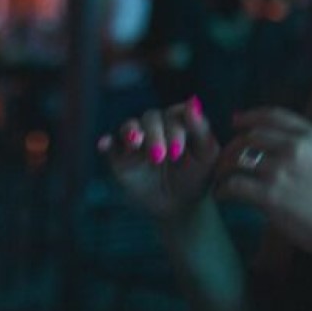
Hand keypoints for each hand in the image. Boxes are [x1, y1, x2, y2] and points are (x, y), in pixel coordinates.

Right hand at [101, 96, 217, 221]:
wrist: (178, 207)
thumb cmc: (196, 177)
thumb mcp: (206, 156)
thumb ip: (201, 130)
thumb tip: (192, 103)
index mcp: (178, 124)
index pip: (175, 113)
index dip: (175, 127)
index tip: (179, 149)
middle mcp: (156, 128)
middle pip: (151, 117)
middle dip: (155, 134)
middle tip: (160, 156)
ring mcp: (137, 142)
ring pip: (129, 126)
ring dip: (131, 132)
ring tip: (135, 144)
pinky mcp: (120, 157)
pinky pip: (110, 145)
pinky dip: (106, 142)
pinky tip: (105, 144)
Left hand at [216, 108, 311, 265]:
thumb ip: (305, 148)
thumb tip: (275, 143)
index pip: (272, 115)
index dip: (248, 117)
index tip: (235, 122)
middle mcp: (297, 146)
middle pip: (249, 136)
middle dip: (232, 146)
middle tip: (224, 159)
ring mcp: (282, 170)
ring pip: (237, 159)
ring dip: (223, 169)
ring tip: (220, 179)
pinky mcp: (271, 195)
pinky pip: (234, 185)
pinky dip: (223, 190)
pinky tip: (223, 196)